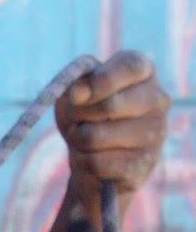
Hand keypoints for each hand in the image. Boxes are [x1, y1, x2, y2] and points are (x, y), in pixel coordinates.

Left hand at [55, 50, 169, 207]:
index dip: (100, 80)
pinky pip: (96, 163)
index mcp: (144, 73)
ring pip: (95, 137)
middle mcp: (158, 100)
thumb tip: (78, 93)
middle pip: (110, 105)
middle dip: (78, 115)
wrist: (93, 160)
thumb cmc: (84, 116)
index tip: (76, 95)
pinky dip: (82, 162)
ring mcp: (156, 133)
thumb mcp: (73, 94)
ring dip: (77, 140)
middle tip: (77, 120)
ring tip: (85, 139)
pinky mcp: (144, 165)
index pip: (130, 66)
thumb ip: (76, 85)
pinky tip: (93, 158)